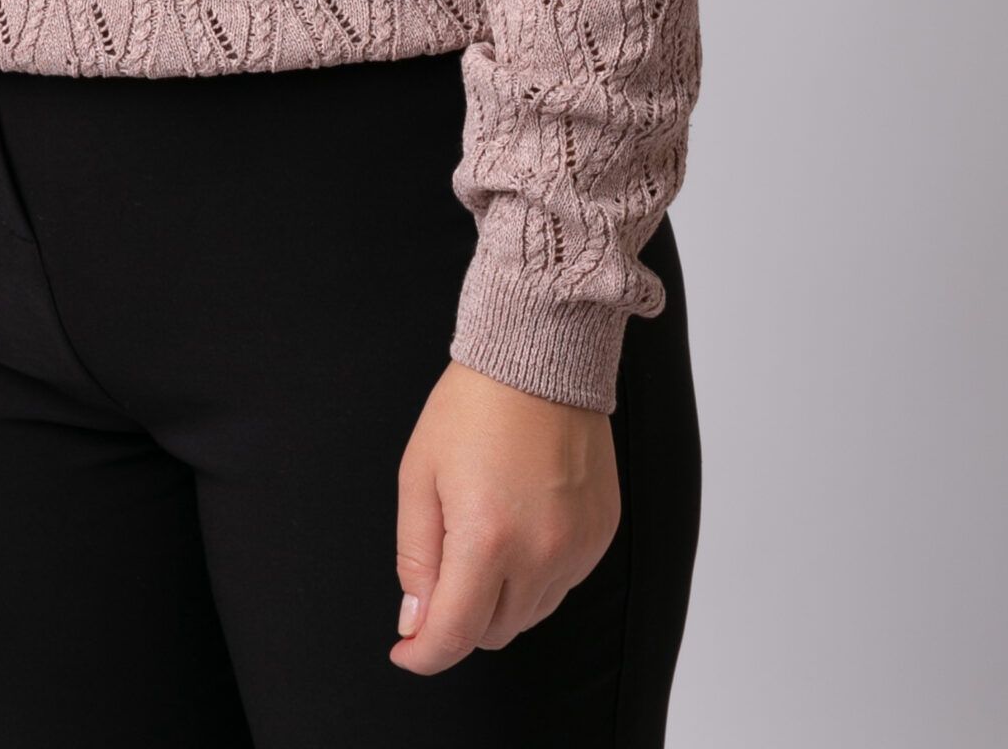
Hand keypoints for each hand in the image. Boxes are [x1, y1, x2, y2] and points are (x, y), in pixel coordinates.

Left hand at [389, 358, 619, 674]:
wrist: (540, 354)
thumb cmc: (473, 406)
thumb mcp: (419, 475)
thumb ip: (415, 557)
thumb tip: (416, 621)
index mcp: (486, 539)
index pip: (454, 634)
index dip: (424, 653)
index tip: (406, 650)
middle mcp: (540, 553)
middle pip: (494, 631)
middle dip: (460, 617)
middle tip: (442, 571)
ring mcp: (578, 546)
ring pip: (530, 614)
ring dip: (499, 599)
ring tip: (483, 535)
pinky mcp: (602, 534)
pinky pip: (562, 583)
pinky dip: (535, 573)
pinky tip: (520, 524)